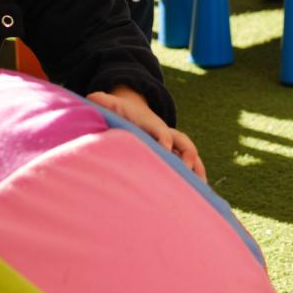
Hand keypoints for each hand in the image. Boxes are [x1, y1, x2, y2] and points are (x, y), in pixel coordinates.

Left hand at [87, 86, 206, 181]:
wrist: (132, 109)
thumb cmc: (119, 110)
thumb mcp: (109, 103)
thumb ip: (101, 101)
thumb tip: (91, 98)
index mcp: (150, 123)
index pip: (161, 130)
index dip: (164, 139)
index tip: (166, 150)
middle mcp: (165, 133)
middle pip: (183, 142)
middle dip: (188, 155)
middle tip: (187, 171)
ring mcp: (171, 144)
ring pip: (189, 155)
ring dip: (196, 170)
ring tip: (200, 189)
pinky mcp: (172, 154)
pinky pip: (189, 165)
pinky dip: (195, 177)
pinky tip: (197, 194)